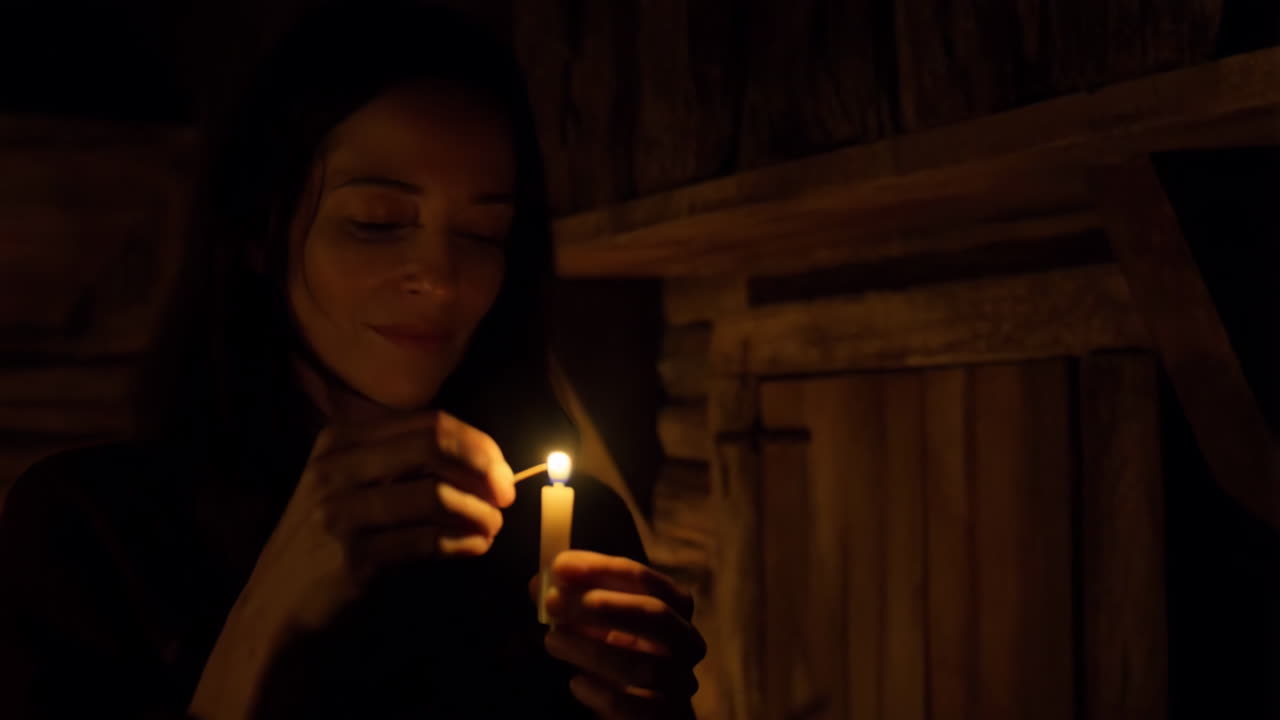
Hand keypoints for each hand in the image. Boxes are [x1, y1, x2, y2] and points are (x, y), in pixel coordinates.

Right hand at [190, 410, 514, 719]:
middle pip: (433, 446)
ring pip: (436, 495)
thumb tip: (485, 461)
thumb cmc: (328, 540)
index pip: (429, 423)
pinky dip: (462, 543)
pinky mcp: (353, 556)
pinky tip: (474, 548)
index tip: (502, 470)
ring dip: (478, 513)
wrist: (277, 603)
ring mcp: (341, 511)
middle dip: (483, 470)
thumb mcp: (350, 486)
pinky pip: (427, 540)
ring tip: (491, 528)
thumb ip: (402, 464)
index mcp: (341, 440)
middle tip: (505, 496)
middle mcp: (336, 467)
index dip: (477, 445)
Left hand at [530, 551, 705, 719]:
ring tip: (553, 640)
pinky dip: (600, 692)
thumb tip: (540, 583)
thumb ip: (573, 599)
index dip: (603, 569)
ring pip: (642, 665)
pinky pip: (633, 705)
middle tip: (556, 602)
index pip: (647, 579)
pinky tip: (576, 681)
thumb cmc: (620, 649)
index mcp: (676, 606)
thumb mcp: (599, 620)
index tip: (562, 566)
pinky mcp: (663, 715)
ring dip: (591, 650)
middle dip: (604, 605)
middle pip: (656, 615)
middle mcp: (687, 641)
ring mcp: (679, 681)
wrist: (646, 705)